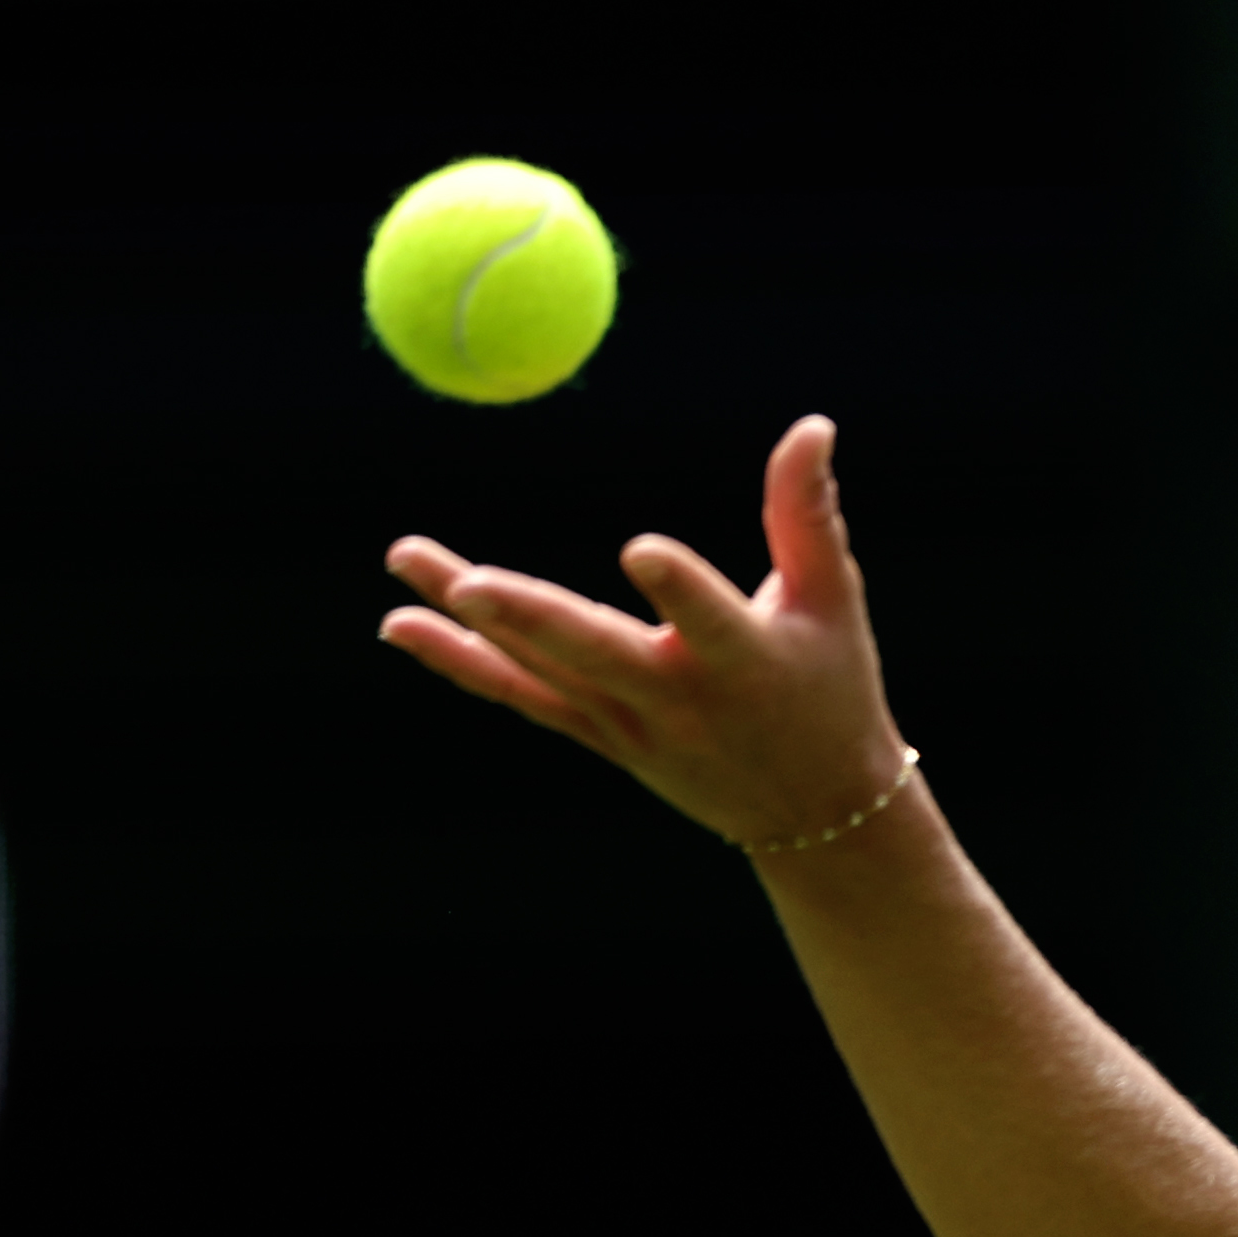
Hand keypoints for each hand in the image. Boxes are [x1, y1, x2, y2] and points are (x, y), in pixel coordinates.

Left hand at [380, 414, 917, 852]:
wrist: (812, 813)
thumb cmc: (830, 689)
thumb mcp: (833, 602)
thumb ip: (808, 515)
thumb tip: (812, 423)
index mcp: (745, 661)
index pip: (708, 621)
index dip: (678, 589)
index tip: (641, 550)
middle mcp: (677, 698)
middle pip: (593, 652)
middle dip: (529, 616)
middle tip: (469, 582)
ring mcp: (628, 723)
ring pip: (538, 669)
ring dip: (466, 622)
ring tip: (405, 559)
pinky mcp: (600, 736)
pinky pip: (522, 696)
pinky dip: (463, 663)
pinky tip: (404, 625)